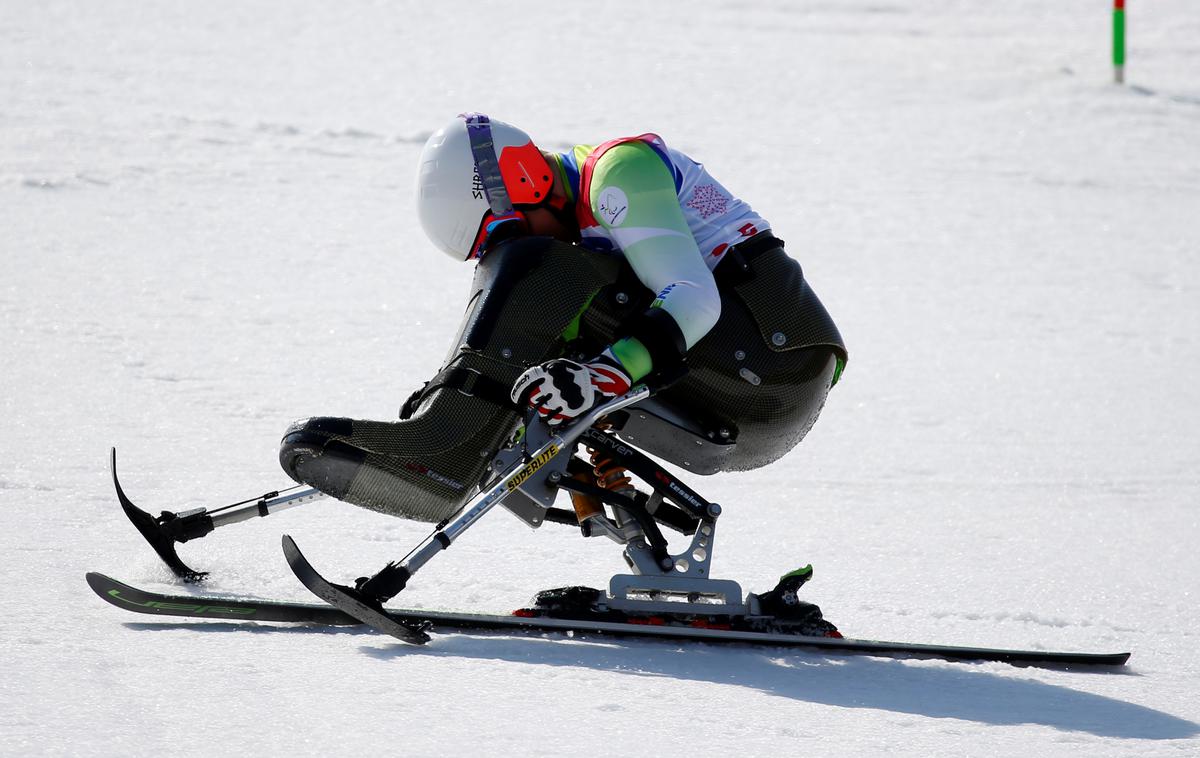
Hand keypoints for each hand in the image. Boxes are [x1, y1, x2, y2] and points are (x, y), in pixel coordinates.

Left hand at [511, 354, 631, 425]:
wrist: (598, 379)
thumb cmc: (577, 373)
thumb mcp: (558, 365)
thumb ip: (542, 374)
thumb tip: (526, 386)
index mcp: (548, 372)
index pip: (525, 383)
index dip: (518, 392)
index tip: (516, 398)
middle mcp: (552, 385)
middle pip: (533, 400)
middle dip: (534, 403)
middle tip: (539, 403)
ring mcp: (560, 398)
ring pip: (542, 412)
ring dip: (544, 412)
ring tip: (550, 408)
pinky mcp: (569, 410)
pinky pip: (554, 420)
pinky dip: (554, 420)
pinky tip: (558, 414)